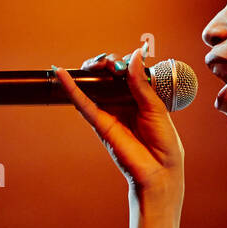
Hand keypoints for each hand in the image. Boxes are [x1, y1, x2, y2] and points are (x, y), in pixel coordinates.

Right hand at [52, 49, 185, 194]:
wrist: (160, 171)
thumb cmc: (164, 142)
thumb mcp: (155, 107)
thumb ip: (141, 83)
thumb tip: (133, 56)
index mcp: (140, 97)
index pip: (126, 72)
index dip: (123, 63)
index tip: (125, 60)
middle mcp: (122, 102)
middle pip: (107, 76)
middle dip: (105, 63)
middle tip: (109, 62)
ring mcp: (109, 112)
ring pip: (94, 86)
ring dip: (91, 70)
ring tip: (96, 64)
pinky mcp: (100, 123)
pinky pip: (83, 104)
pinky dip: (71, 89)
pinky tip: (62, 74)